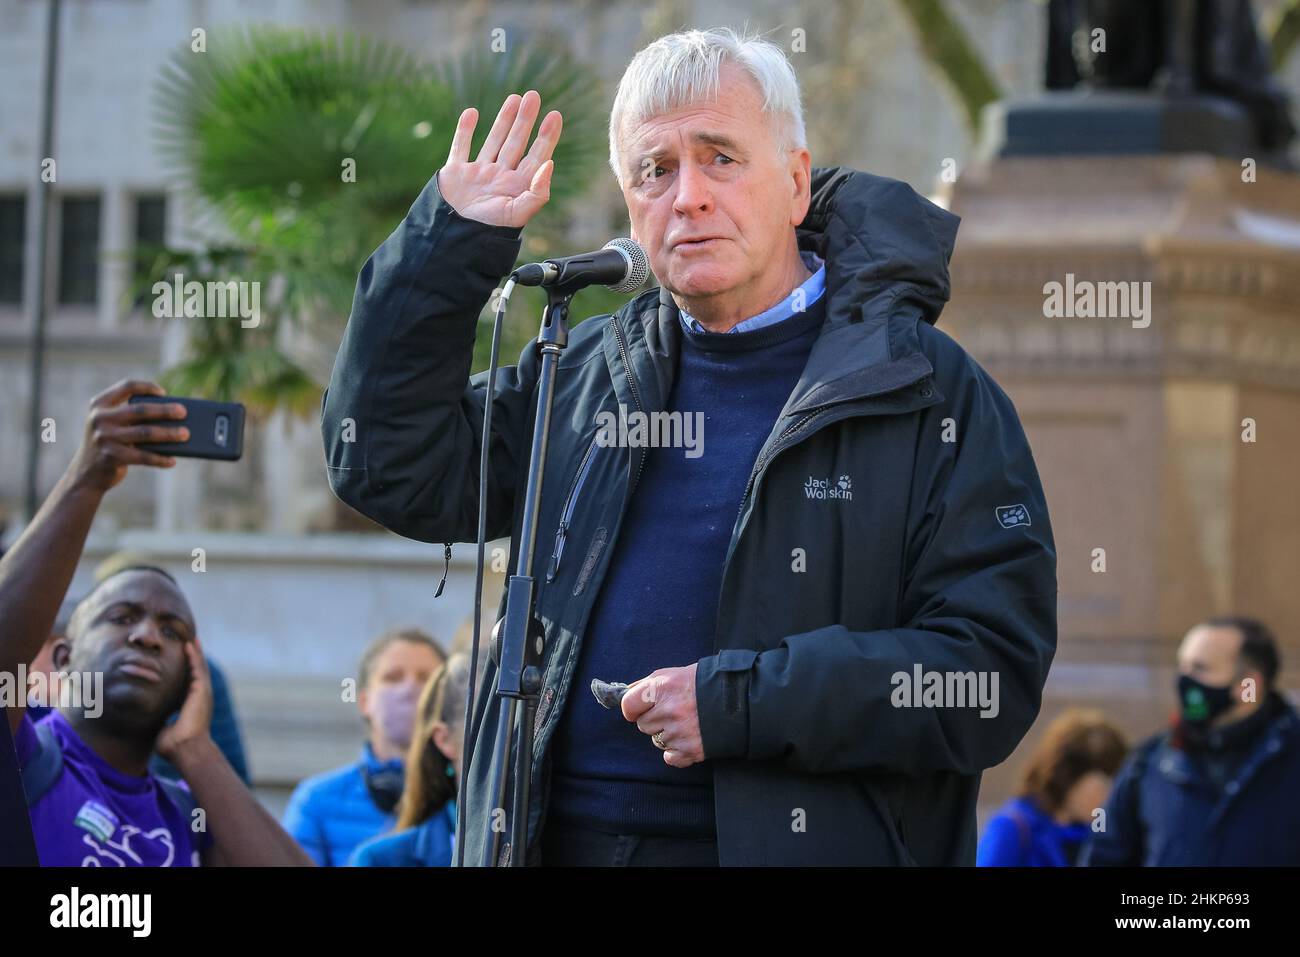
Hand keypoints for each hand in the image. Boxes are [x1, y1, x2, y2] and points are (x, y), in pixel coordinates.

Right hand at [68, 379, 187, 493]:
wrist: (86, 474)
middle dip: (165, 410)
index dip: (147, 387)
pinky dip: (160, 459)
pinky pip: (143, 457)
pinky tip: (173, 460)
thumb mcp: (112, 425)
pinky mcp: (111, 457)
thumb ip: (132, 417)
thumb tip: (173, 417)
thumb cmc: (109, 444)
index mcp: (100, 405)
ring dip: (169, 434)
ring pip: (145, 433)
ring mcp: (104, 438)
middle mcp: (100, 419)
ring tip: (185, 434)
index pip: (126, 386)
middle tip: (183, 412)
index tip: (164, 393)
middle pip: (140, 410)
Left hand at [155, 637, 214, 764]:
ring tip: (191, 639)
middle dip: (194, 657)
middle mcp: (201, 697)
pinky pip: (198, 668)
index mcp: (192, 706)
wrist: (185, 750)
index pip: (189, 684)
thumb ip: (161, 723)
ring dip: (195, 652)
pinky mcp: (202, 690)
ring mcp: (203, 693)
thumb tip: (154, 723)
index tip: (181, 661)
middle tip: (190, 642)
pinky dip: (194, 655)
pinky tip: (189, 644)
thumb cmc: (174, 746)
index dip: (187, 671)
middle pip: (197, 672)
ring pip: (199, 667)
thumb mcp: (165, 730)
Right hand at [437, 90, 562, 227]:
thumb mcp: (518, 213)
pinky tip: (471, 113)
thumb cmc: (489, 230)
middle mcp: (500, 178)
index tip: (555, 115)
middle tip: (534, 96)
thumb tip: (550, 164)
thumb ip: (537, 191)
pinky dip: (465, 130)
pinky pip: (461, 147)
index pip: (536, 157)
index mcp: (517, 187)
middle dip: (526, 120)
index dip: (547, 137)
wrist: (454, 238)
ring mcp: (478, 174)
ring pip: (494, 141)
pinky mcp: (456, 173)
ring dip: (504, 120)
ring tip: (514, 98)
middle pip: (516, 143)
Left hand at [621, 663, 705, 767]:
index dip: (633, 708)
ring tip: (686, 721)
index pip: (628, 706)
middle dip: (654, 719)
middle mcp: (668, 711)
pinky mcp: (690, 750)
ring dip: (667, 734)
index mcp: (661, 688)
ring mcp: (679, 732)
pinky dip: (676, 751)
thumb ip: (647, 684)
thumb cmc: (703, 683)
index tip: (640, 707)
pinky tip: (688, 738)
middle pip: (643, 725)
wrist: (739, 698)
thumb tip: (625, 694)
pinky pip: (669, 756)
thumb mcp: (674, 674)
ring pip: (657, 740)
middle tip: (673, 710)